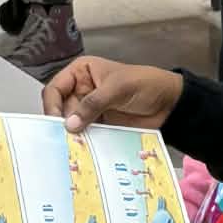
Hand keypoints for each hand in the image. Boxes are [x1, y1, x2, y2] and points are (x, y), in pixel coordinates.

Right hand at [42, 55, 182, 132]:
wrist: (170, 103)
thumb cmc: (146, 84)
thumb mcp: (118, 88)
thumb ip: (93, 103)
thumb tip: (70, 123)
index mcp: (82, 73)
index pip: (56, 88)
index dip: (52, 104)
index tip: (55, 121)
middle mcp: (82, 90)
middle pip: (61, 109)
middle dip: (62, 123)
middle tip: (64, 138)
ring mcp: (91, 110)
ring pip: (72, 125)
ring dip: (73, 135)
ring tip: (74, 146)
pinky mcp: (101, 125)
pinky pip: (87, 135)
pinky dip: (85, 142)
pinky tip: (84, 150)